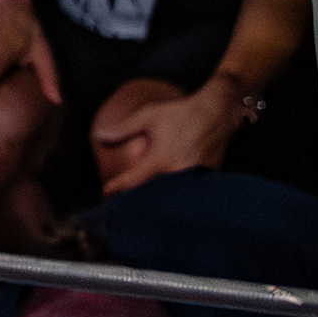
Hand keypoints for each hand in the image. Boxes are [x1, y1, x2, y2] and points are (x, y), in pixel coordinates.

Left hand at [92, 73, 245, 195]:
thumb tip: (99, 136)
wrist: (218, 113)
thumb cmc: (182, 113)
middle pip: (151, 196)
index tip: (106, 192)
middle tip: (121, 203)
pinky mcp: (207, 180)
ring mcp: (195, 179)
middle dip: (136, 200)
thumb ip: (123, 128)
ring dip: (156, 200)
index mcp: (161, 159)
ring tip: (142, 203)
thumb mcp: (148, 116)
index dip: (116, 188)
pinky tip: (166, 196)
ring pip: (170, 198)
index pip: (133, 181)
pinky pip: (187, 193)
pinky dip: (174, 196)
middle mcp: (178, 172)